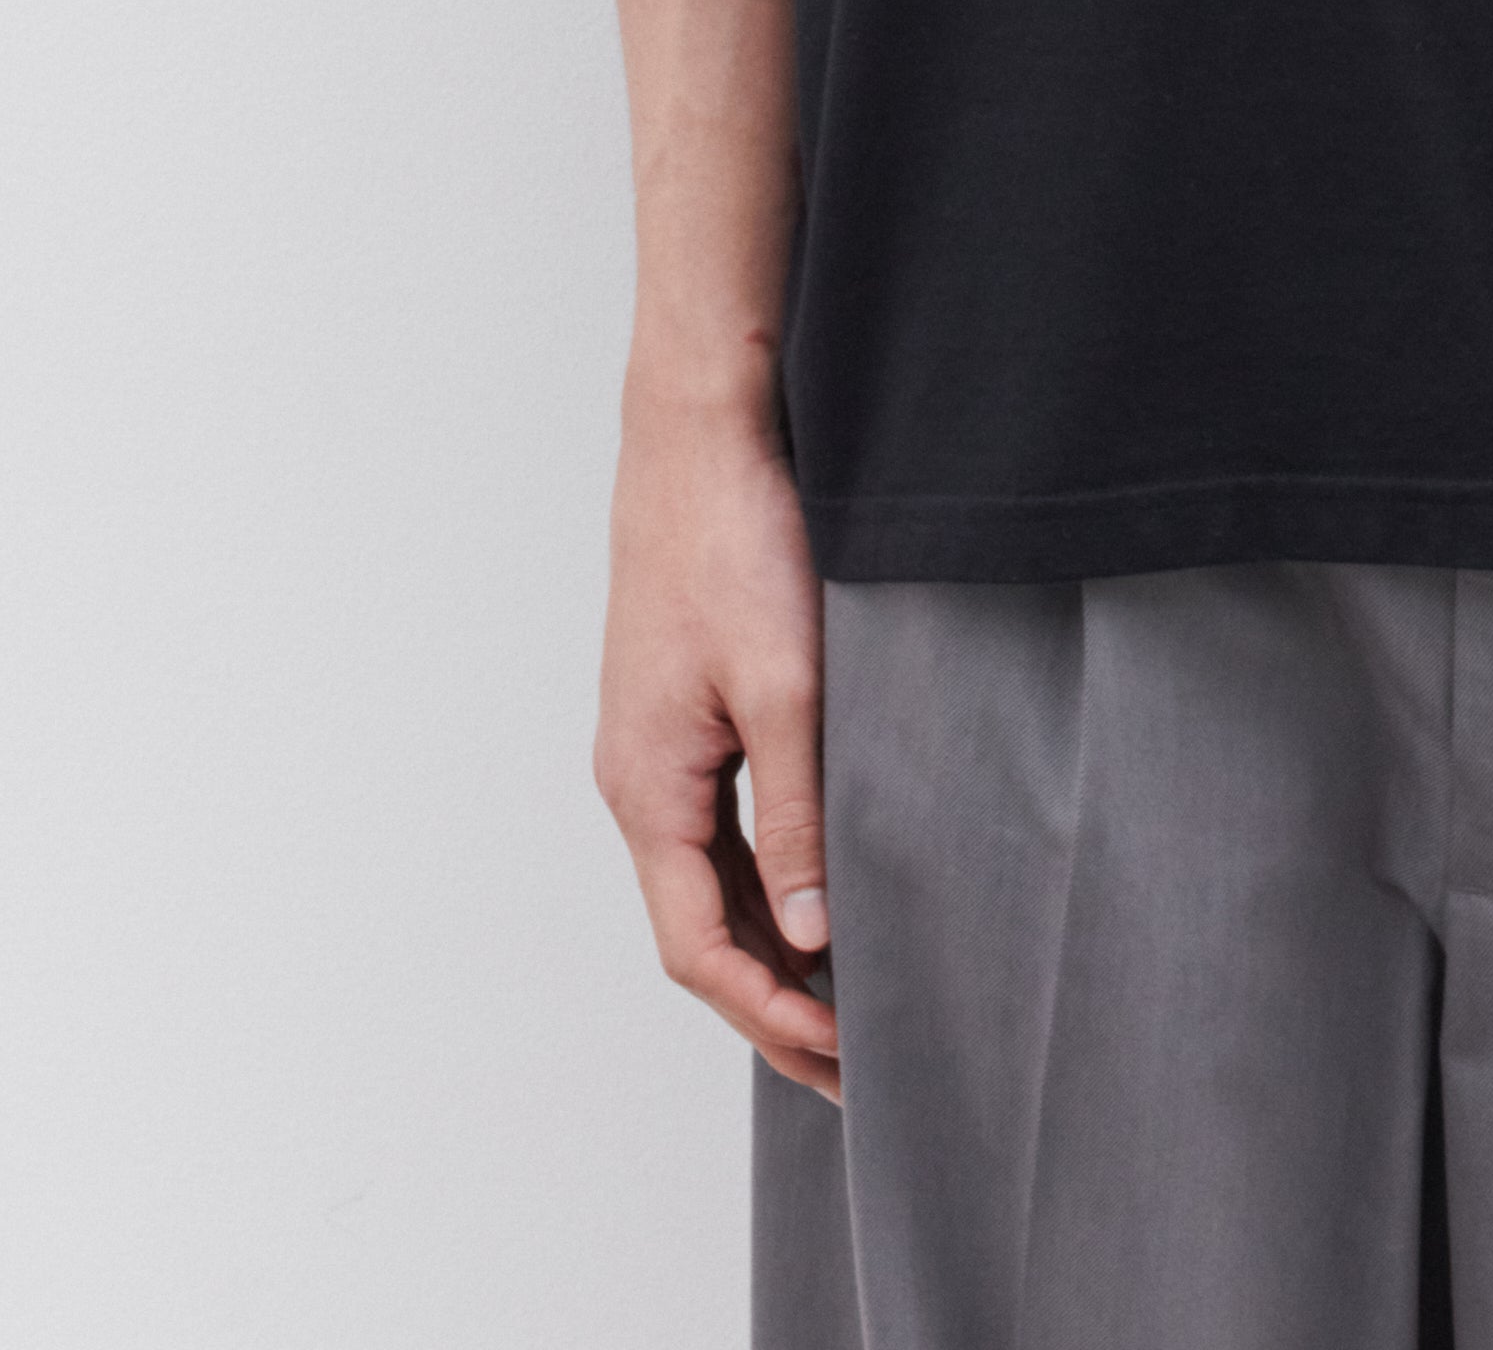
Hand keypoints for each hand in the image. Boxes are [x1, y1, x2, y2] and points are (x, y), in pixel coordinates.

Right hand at [590, 385, 841, 1102]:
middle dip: (772, 1002)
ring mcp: (654, 744)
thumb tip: (809, 932)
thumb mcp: (784, 687)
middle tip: (855, 1061)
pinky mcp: (681, 708)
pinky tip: (813, 891)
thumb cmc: (736, 541)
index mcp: (647, 788)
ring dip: (767, 945)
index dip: (769, 1014)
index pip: (697, 947)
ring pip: (705, 880)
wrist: (702, 430)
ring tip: (843, 998)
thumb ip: (797, 814)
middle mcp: (637, 779)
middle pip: (698, 927)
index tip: (843, 1057)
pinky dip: (761, 878)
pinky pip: (714, 826)